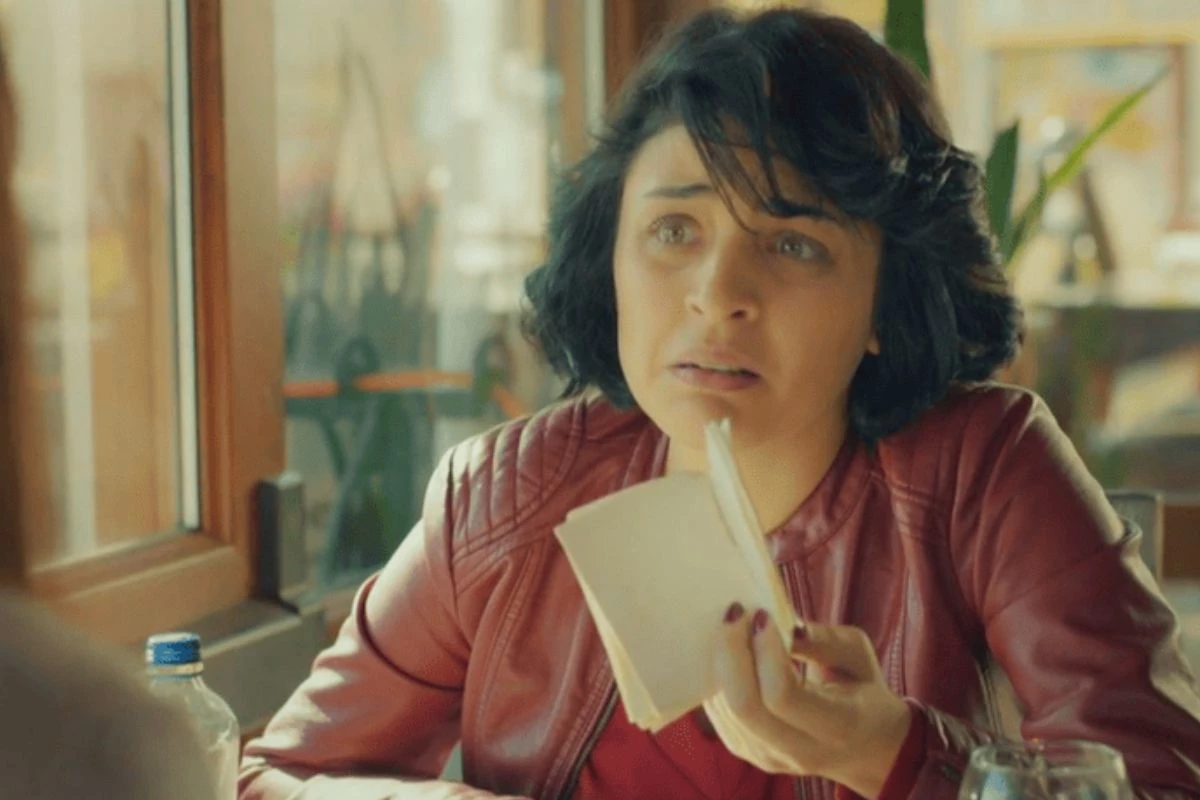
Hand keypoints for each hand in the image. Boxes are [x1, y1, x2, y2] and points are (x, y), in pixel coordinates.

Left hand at [704, 603, 911, 796]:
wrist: (865, 747)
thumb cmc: (862, 690)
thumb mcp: (859, 656)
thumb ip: (825, 640)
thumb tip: (784, 626)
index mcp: (839, 725)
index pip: (783, 694)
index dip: (765, 650)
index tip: (761, 614)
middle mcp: (803, 750)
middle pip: (744, 706)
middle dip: (730, 651)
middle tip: (734, 612)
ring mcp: (771, 759)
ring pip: (726, 711)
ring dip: (719, 662)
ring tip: (731, 627)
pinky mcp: (749, 754)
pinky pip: (719, 717)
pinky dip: (716, 680)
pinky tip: (727, 653)